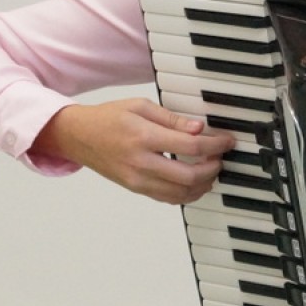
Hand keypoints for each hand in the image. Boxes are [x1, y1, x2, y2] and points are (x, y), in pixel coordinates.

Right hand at [33, 98, 237, 204]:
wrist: (79, 136)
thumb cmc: (108, 118)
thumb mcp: (140, 106)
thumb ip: (171, 119)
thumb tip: (198, 129)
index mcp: (143, 137)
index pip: (190, 147)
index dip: (215, 145)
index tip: (226, 141)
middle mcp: (140, 162)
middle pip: (189, 176)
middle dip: (212, 168)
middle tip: (220, 158)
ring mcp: (137, 180)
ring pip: (180, 194)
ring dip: (202, 185)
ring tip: (210, 170)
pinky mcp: (136, 189)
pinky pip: (168, 198)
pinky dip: (186, 194)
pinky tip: (194, 182)